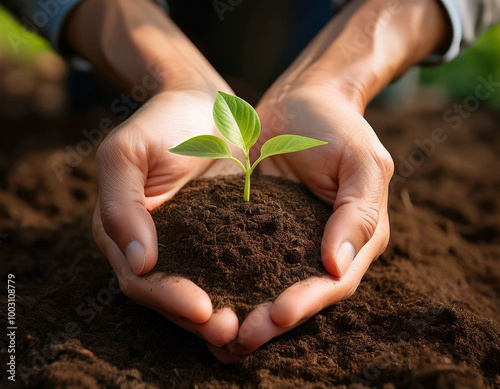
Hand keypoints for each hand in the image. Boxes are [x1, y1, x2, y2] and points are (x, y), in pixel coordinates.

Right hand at [92, 89, 240, 349]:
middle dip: (198, 319)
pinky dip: (243, 288)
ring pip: (201, 290)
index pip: (140, 281)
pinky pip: (230, 268)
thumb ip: (122, 205)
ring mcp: (190, 243)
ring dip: (223, 313)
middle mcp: (155, 246)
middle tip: (232, 333)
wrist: (206, 104)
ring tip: (251, 330)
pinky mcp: (222, 236)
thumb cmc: (162, 122)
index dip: (168, 299)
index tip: (203, 309)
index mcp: (124, 232)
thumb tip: (139, 264)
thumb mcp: (127, 152)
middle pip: (171, 297)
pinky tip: (268, 300)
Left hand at [211, 81, 392, 358]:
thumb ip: (357, 212)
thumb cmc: (336, 125)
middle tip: (238, 340)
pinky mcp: (257, 230)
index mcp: (354, 237)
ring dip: (245, 312)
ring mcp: (288, 241)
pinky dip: (227, 283)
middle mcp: (321, 247)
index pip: (334, 282)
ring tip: (216, 336)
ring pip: (268, 286)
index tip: (278, 315)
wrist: (300, 100)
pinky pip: (243, 261)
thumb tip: (337, 265)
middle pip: (300, 296)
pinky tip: (203, 298)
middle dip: (271, 322)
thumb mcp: (362, 161)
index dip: (308, 302)